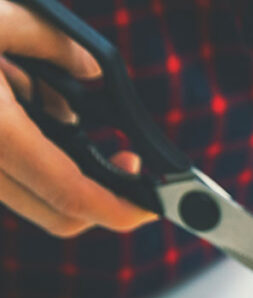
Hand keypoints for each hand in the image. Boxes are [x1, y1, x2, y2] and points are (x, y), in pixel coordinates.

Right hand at [0, 1, 152, 236]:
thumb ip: (52, 43)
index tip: (154, 207)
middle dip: (103, 199)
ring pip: (33, 199)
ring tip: (56, 107)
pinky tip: (22, 103)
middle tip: (127, 162)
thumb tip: (91, 70)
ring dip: (64, 171)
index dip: (121, 209)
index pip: (72, 194)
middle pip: (59, 215)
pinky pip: (7, 178)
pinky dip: (32, 155)